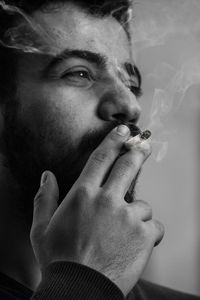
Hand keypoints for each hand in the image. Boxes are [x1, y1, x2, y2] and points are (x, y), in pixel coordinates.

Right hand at [30, 125, 163, 295]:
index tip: (123, 131)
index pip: (101, 158)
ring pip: (143, 204)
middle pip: (128, 166)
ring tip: (123, 233)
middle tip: (143, 144)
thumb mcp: (42, 228)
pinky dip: (149, 232)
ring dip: (136, 213)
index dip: (113, 141)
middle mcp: (107, 200)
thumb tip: (46, 176)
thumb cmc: (59, 258)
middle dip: (137, 152)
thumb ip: (44, 198)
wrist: (79, 290)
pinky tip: (135, 243)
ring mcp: (128, 217)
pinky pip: (155, 226)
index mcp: (83, 194)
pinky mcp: (144, 235)